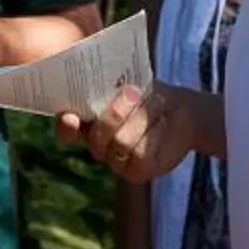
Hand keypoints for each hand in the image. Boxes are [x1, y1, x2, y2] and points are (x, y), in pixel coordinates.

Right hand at [60, 85, 203, 184]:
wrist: (182, 111)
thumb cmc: (149, 94)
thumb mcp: (129, 81)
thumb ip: (110, 84)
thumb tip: (101, 76)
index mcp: (88, 122)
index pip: (67, 131)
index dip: (66, 126)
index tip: (71, 116)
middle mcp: (98, 145)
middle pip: (97, 137)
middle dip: (116, 112)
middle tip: (134, 91)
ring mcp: (116, 161)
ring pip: (121, 142)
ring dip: (141, 117)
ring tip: (157, 102)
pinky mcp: (137, 172)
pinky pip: (140, 154)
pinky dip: (154, 132)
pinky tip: (161, 122)